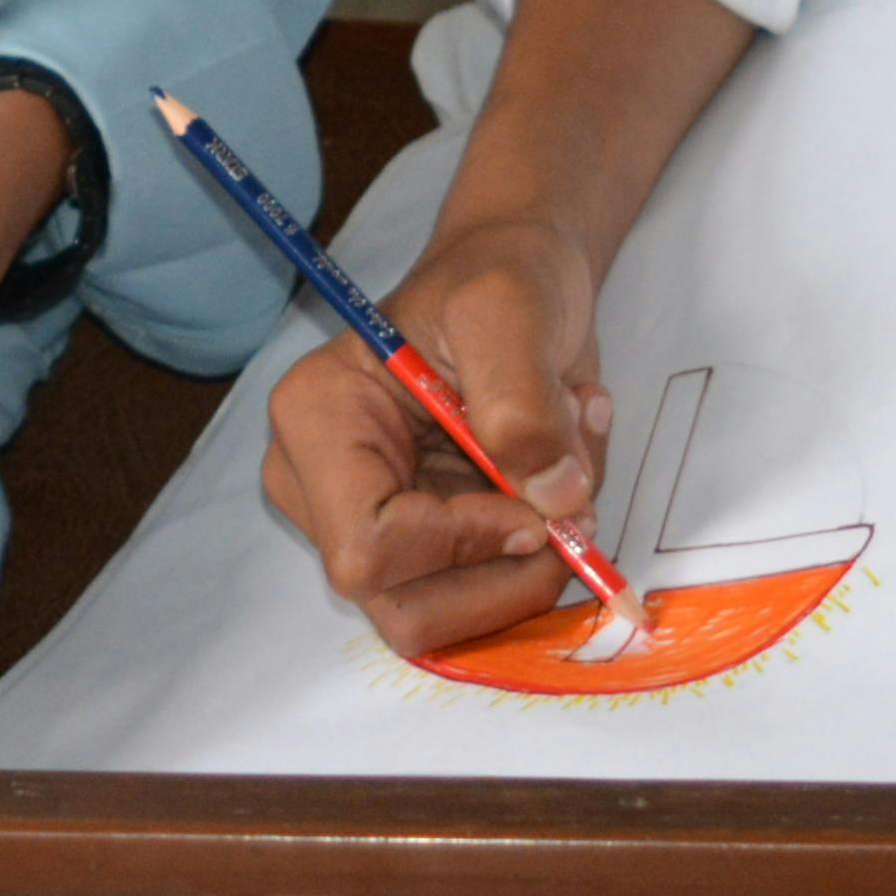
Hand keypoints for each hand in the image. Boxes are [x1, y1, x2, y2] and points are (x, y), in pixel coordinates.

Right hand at [256, 212, 618, 662]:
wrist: (519, 278)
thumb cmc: (501, 276)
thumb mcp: (513, 308)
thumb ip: (524, 401)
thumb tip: (553, 498)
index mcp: (318, 420)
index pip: (367, 546)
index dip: (464, 545)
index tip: (541, 507)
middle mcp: (323, 487)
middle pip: (403, 606)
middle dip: (504, 578)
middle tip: (576, 513)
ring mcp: (368, 523)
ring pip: (445, 618)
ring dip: (529, 569)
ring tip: (570, 475)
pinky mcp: (420, 548)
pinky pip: (479, 597)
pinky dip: (535, 560)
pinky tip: (556, 483)